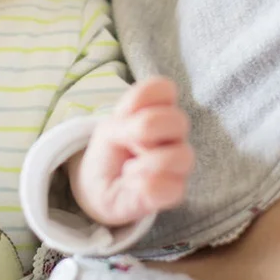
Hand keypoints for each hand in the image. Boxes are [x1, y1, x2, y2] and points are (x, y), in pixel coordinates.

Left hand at [68, 78, 194, 226]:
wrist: (98, 188)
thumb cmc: (110, 152)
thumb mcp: (108, 129)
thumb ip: (127, 122)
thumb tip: (146, 138)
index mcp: (161, 111)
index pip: (165, 88)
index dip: (140, 100)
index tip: (125, 116)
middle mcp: (176, 135)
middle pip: (178, 120)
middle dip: (144, 130)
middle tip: (128, 143)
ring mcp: (180, 164)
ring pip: (181, 156)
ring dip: (146, 163)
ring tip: (130, 168)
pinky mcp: (176, 191)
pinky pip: (169, 187)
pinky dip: (143, 186)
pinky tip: (134, 185)